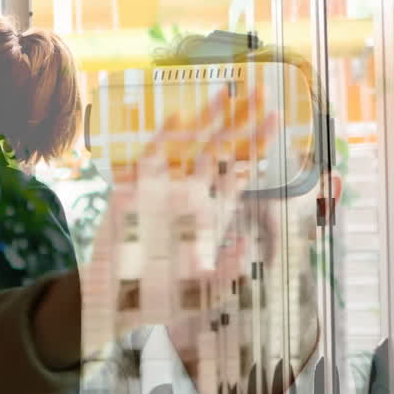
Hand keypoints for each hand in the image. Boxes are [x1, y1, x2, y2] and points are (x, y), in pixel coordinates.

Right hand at [79, 89, 279, 343]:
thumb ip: (226, 274)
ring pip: (189, 147)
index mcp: (211, 215)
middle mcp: (190, 197)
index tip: (277, 117)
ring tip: (227, 92)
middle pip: (220, 150)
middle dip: (240, 120)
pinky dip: (164, 137)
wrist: (117, 302)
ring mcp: (164, 191)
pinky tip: (179, 115)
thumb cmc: (161, 300)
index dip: (258, 144)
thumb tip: (243, 247)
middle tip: (261, 90)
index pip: (239, 171)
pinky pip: (152, 158)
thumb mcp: (203, 294)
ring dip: (207, 120)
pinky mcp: (135, 192)